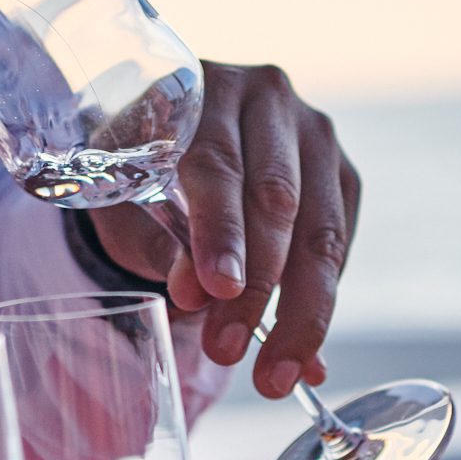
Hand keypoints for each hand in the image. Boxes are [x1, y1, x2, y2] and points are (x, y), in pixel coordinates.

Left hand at [91, 62, 359, 398]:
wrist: (172, 129)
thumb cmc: (135, 163)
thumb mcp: (119, 194)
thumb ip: (151, 239)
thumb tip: (193, 295)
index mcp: (205, 86)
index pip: (218, 165)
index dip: (219, 233)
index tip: (214, 291)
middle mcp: (268, 97)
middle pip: (276, 200)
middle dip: (257, 287)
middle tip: (229, 350)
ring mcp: (314, 132)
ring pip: (321, 229)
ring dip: (301, 310)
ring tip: (276, 373)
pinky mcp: (341, 171)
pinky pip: (339, 242)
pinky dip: (321, 296)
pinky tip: (300, 345)